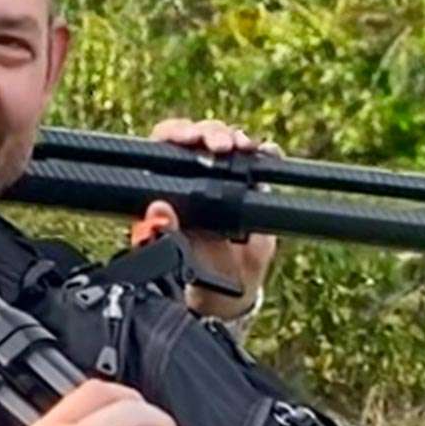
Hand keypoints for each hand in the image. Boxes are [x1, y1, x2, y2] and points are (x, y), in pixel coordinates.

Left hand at [142, 118, 279, 319]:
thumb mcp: (171, 256)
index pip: (162, 146)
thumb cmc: (190, 272)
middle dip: (209, 133)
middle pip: (196, 138)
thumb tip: (158, 210)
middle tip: (221, 146)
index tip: (187, 137)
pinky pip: (259, 162)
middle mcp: (191, 176)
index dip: (174, 134)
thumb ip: (162, 234)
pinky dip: (266, 153)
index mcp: (164, 188)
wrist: (224, 292)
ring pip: (226, 143)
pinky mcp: (251, 189)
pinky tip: (266, 153)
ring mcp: (222, 179)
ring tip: (243, 147)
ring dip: (236, 138)